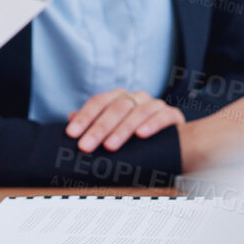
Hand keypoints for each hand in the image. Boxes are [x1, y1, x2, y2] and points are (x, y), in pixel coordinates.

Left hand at [65, 89, 184, 152]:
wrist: (172, 142)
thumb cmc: (136, 137)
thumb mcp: (113, 130)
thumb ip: (94, 123)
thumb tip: (70, 120)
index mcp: (119, 97)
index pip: (98, 102)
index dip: (84, 117)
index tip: (71, 134)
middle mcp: (136, 97)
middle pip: (116, 108)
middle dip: (99, 128)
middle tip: (86, 146)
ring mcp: (156, 104)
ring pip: (138, 111)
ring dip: (122, 129)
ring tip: (110, 146)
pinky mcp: (173, 115)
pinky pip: (163, 116)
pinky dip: (152, 124)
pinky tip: (141, 135)